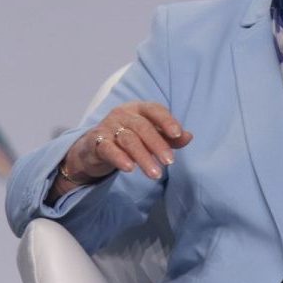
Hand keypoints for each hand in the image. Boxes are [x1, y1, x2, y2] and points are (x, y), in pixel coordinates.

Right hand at [55, 102, 191, 194]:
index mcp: (139, 108)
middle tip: (170, 162)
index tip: (178, 134)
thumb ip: (169, 137)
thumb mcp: (151, 136)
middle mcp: (123, 114)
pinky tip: (130, 168)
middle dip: (158, 145)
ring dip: (143, 157)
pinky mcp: (96, 142)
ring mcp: (108, 126)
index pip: (155, 110)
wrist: (94, 148)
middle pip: (142, 127)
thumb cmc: (129, 138)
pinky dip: (120, 158)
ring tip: (156, 174)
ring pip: (128, 140)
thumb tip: (189, 137)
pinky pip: (108, 148)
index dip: (166, 121)